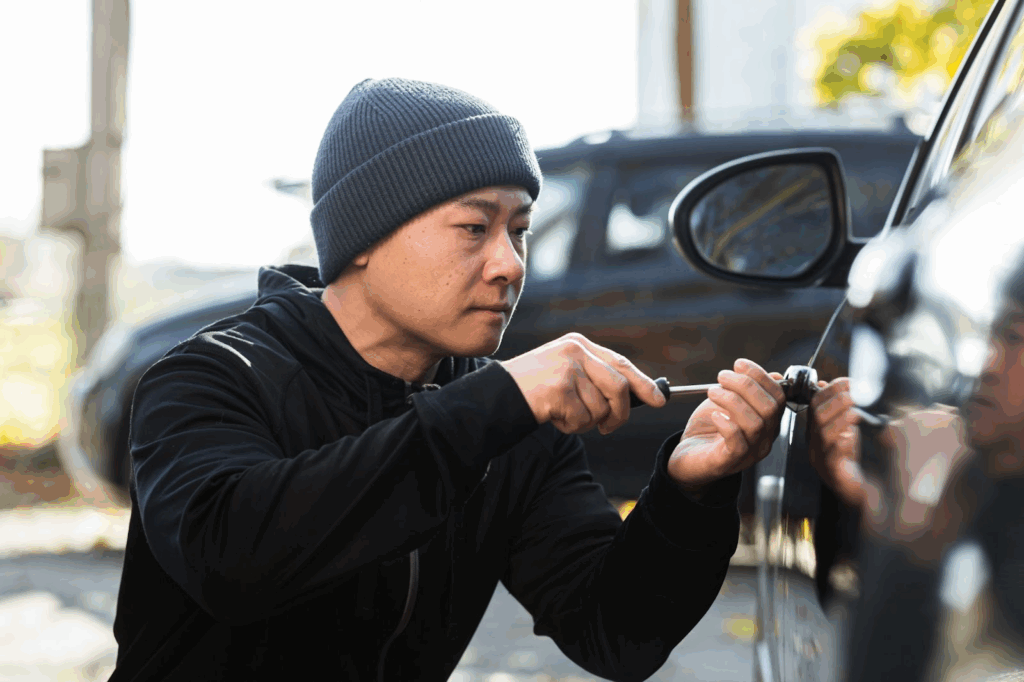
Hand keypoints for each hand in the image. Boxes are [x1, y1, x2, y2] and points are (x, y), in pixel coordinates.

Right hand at [500, 332, 666, 434]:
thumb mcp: (565, 372)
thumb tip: (636, 395)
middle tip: (607, 427)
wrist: (497, 395)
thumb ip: (594, 376)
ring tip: (563, 414)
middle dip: (618, 414)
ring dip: (585, 422)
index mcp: (578, 344)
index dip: (643, 384)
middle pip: (618, 388)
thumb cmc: (533, 389)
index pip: (620, 364)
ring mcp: (567, 369)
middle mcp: (575, 351)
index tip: (659, 400)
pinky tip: (552, 416)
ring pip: (600, 408)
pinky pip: (581, 419)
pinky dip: (570, 426)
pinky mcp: (559, 389)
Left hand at [667, 359, 785, 487]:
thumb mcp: (729, 403)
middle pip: (770, 408)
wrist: (687, 457)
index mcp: (767, 422)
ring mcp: (749, 453)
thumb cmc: (709, 429)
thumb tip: (773, 374)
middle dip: (746, 385)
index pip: (778, 396)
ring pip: (755, 424)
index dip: (761, 376)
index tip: (739, 364)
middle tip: (722, 376)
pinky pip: (738, 443)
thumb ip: (748, 390)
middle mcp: (763, 439)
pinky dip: (726, 424)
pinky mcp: (729, 462)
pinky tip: (714, 414)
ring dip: (732, 400)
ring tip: (713, 391)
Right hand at [808, 378, 864, 506]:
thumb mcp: (852, 430)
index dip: (832, 389)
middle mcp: (815, 442)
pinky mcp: (832, 473)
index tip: (850, 381)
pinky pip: (830, 455)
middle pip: (816, 414)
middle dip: (836, 399)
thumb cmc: (858, 463)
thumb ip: (848, 410)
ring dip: (840, 416)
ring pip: (821, 432)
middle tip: (856, 392)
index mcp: (818, 429)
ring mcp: (821, 458)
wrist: (866, 496)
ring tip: (856, 408)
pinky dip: (840, 441)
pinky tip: (851, 434)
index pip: (816, 402)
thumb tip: (851, 387)